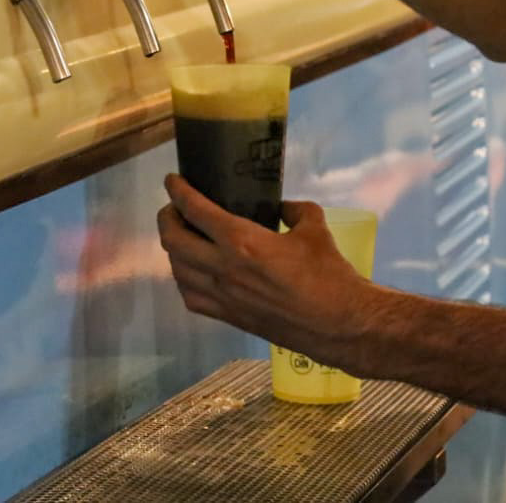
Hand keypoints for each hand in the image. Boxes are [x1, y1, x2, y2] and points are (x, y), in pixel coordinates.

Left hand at [157, 174, 377, 375]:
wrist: (339, 325)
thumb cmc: (329, 274)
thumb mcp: (314, 228)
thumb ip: (294, 210)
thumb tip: (282, 207)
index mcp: (242, 241)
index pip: (195, 210)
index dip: (177, 191)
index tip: (172, 180)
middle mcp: (223, 268)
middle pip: (174, 240)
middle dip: (167, 219)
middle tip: (174, 208)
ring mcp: (223, 296)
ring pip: (177, 269)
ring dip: (172, 249)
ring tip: (181, 237)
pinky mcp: (229, 317)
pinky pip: (190, 297)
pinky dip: (183, 280)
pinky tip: (192, 272)